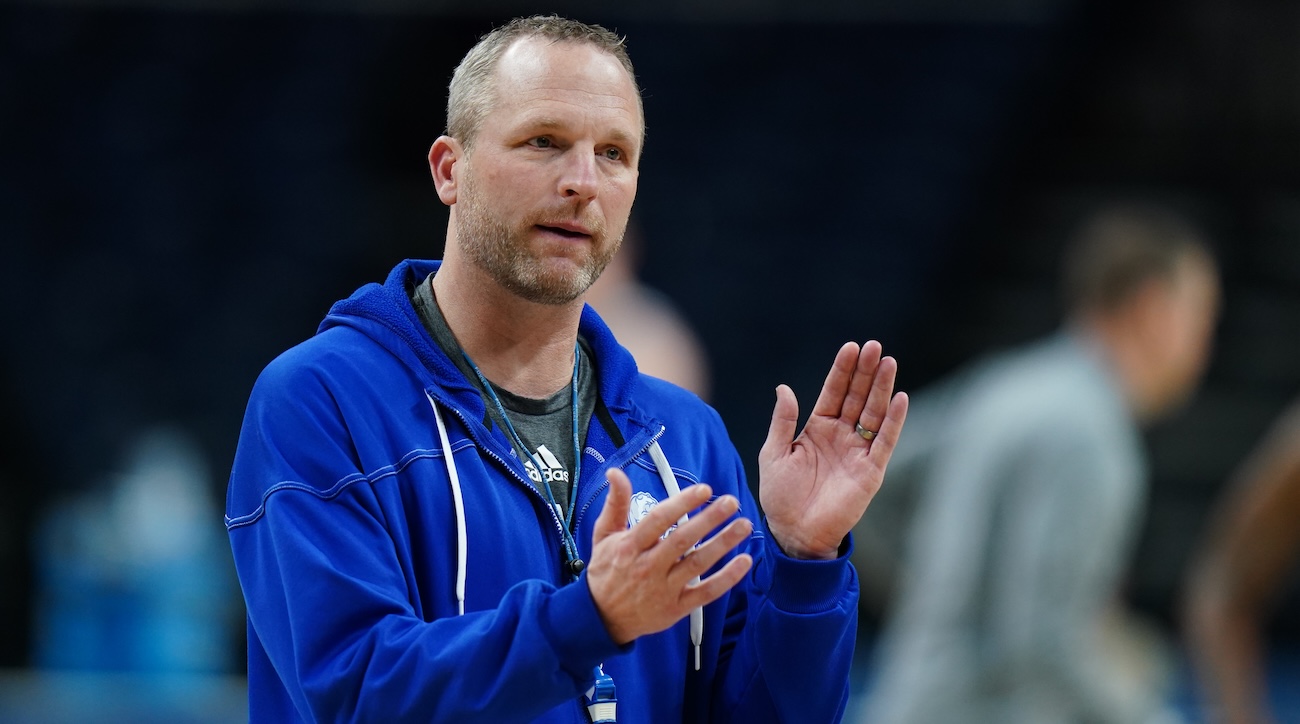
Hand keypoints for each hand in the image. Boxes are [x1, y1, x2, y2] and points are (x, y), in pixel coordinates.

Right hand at [586, 468, 753, 644]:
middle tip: (731, 502)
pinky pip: (706, 592)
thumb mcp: (603, 535)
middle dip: (709, 519)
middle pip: (683, 540)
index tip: (704, 490)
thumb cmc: (605, 572)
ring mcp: (664, 589)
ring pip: (698, 564)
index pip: (659, 519)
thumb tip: (616, 472)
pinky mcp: (676, 608)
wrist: (601, 618)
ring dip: (723, 544)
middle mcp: (647, 567)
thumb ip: (615, 503)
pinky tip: (744, 561)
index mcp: (630, 546)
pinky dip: (727, 578)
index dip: (682, 503)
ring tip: (743, 525)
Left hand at [759, 340, 908, 559]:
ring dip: (882, 388)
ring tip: (889, 362)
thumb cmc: (780, 496)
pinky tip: (900, 399)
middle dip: (866, 371)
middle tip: (875, 346)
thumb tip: (784, 388)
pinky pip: (885, 442)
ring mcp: (858, 452)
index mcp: (817, 429)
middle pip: (857, 397)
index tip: (851, 347)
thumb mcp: (774, 453)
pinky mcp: (871, 471)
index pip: (834, 392)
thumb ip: (782, 421)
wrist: (794, 533)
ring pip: (873, 413)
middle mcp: (841, 436)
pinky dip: (894, 421)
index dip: (842, 370)